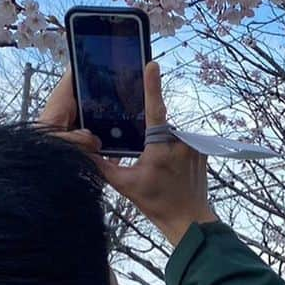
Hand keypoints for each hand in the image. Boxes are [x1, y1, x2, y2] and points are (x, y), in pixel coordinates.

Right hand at [40, 62, 216, 246]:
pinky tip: (171, 170)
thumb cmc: (156, 202)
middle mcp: (179, 140)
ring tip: (161, 172)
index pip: (154, 109)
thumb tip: (83, 153)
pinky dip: (174, 151)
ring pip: (170, 135)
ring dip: (162, 145)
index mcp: (160, 145)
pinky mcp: (201, 151)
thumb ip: (103, 166)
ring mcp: (193, 145)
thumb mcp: (125, 185)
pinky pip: (182, 142)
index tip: (152, 64)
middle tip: (149, 165)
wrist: (189, 219)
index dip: (151, 86)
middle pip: (158, 126)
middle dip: (148, 138)